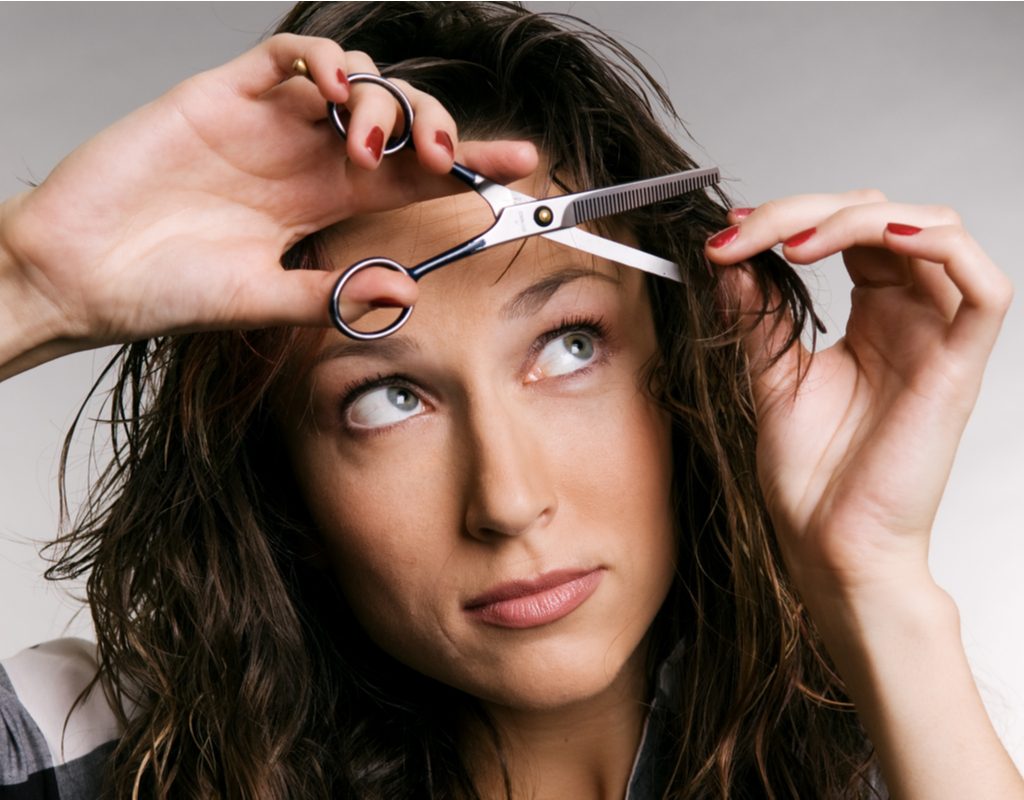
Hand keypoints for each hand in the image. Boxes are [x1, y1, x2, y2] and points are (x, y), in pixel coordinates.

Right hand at [0, 33, 535, 351]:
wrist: (80, 276)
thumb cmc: (162, 291)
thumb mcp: (260, 302)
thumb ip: (329, 295)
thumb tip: (403, 292)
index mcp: (322, 207)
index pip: (411, 177)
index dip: (468, 165)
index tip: (521, 164)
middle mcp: (305, 160)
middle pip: (397, 120)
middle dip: (435, 124)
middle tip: (447, 152)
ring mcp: (266, 125)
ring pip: (353, 80)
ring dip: (381, 98)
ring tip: (368, 143)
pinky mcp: (220, 94)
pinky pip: (286, 54)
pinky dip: (321, 60)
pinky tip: (331, 90)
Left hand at [706, 191, 1011, 603]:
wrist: (827, 543)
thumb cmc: (811, 475)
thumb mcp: (771, 376)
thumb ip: (760, 315)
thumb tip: (731, 256)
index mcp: (874, 316)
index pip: (847, 231)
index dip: (788, 217)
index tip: (726, 235)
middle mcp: (910, 317)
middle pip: (881, 217)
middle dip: (804, 210)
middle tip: (743, 234)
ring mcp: (937, 337)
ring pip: (931, 230)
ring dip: (856, 218)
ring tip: (792, 244)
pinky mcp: (959, 365)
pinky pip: (982, 286)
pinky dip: (937, 243)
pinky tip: (878, 239)